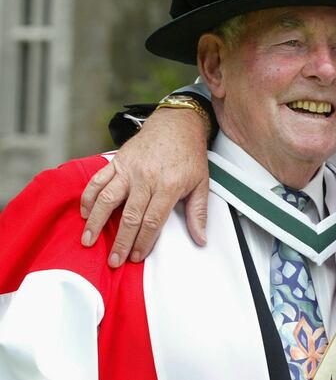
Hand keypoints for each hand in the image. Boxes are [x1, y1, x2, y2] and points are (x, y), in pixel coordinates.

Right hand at [80, 108, 210, 267]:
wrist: (177, 125)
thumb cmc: (190, 155)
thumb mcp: (202, 183)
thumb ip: (198, 212)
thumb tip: (201, 239)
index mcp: (169, 186)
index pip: (153, 221)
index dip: (143, 242)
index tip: (136, 257)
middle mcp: (146, 178)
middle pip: (130, 216)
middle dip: (120, 241)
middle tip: (113, 261)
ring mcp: (129, 169)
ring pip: (107, 199)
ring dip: (96, 222)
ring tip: (88, 241)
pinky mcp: (117, 161)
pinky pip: (97, 181)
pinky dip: (88, 197)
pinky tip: (84, 213)